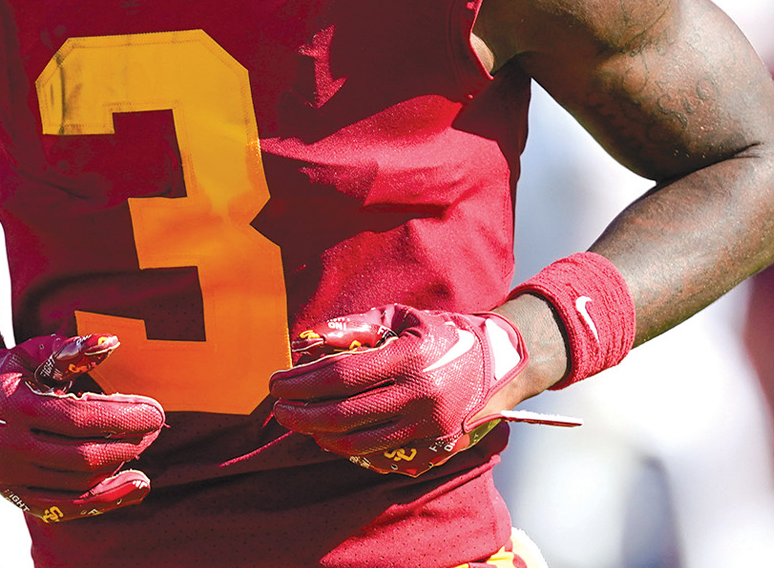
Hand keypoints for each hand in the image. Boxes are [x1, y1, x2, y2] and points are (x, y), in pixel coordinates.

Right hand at [0, 333, 165, 521]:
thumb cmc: (9, 375)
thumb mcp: (33, 353)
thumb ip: (70, 350)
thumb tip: (110, 341)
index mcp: (13, 406)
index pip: (78, 419)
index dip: (122, 417)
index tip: (154, 411)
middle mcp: (8, 447)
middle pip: (83, 456)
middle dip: (127, 442)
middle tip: (154, 427)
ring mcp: (10, 477)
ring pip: (78, 483)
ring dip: (120, 467)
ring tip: (143, 447)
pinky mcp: (17, 496)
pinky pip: (67, 507)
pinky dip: (104, 500)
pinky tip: (134, 486)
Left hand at [266, 305, 528, 475]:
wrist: (498, 363)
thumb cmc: (440, 334)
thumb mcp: (399, 318)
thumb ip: (353, 328)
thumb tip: (304, 343)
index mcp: (410, 357)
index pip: (341, 376)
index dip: (301, 382)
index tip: (276, 382)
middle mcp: (421, 395)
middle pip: (343, 415)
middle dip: (300, 414)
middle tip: (278, 408)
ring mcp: (430, 426)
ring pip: (358, 442)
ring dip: (320, 435)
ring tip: (300, 422)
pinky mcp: (435, 448)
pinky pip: (380, 455)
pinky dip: (349, 447)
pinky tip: (331, 436)